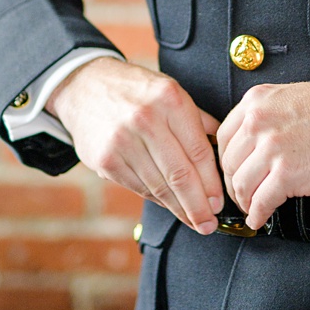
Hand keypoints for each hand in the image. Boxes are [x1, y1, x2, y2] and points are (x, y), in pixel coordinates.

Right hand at [48, 58, 225, 235]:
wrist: (85, 85)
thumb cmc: (137, 91)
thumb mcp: (172, 92)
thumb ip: (198, 121)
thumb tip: (225, 153)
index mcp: (170, 101)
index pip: (199, 152)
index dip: (212, 183)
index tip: (220, 202)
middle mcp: (146, 120)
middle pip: (180, 174)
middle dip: (198, 205)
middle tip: (209, 223)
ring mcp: (122, 141)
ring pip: (159, 186)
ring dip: (179, 209)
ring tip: (194, 221)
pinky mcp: (105, 159)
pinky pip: (138, 187)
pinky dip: (157, 199)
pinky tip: (170, 206)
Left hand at [217, 82, 309, 231]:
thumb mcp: (295, 96)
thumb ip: (269, 113)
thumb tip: (255, 138)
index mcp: (259, 100)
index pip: (225, 136)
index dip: (227, 161)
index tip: (232, 172)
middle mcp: (260, 122)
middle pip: (229, 163)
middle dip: (234, 184)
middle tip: (241, 194)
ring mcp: (272, 149)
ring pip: (241, 184)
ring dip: (245, 201)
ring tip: (252, 207)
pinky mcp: (287, 174)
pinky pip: (260, 201)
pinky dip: (258, 214)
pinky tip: (260, 218)